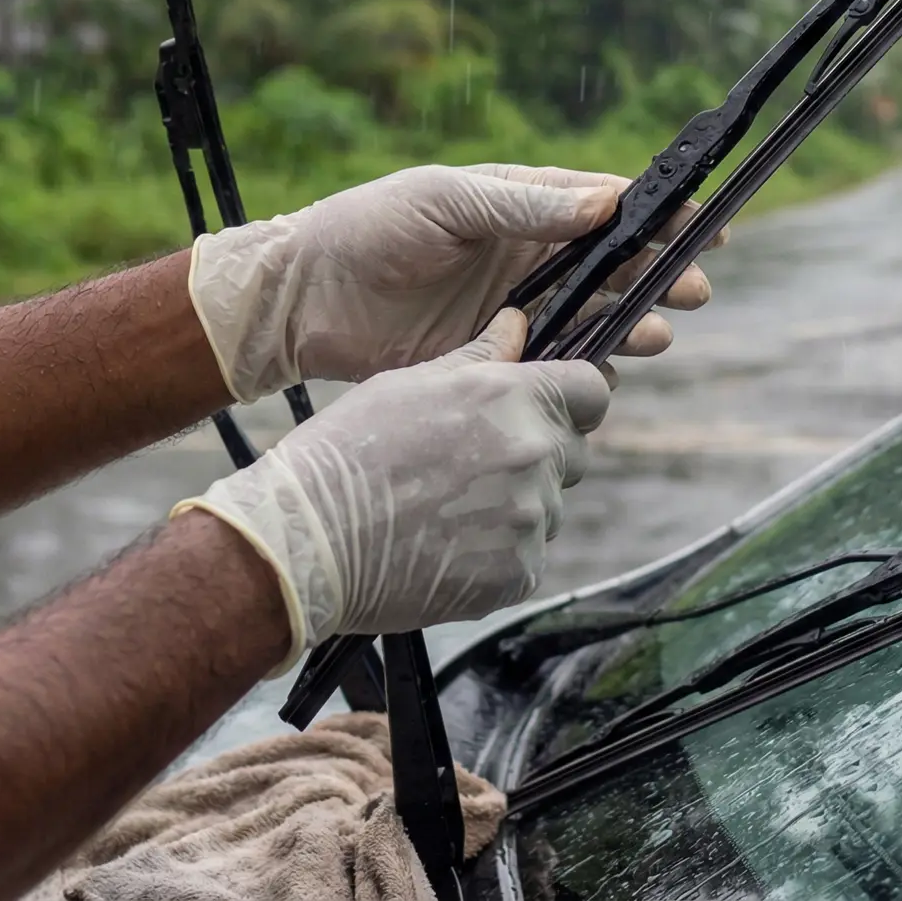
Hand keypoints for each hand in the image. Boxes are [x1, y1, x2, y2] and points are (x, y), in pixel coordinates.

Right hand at [175, 310, 607, 669]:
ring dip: (515, 505)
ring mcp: (530, 520)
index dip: (574, 397)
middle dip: (541, 452)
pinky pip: (526, 556)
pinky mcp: (517, 575)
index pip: (594, 390)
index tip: (547, 407)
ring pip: (548, 506)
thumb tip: (518, 326)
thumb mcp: (411, 383)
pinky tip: (444, 546)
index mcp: (514, 397)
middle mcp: (534, 455)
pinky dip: (497, 554)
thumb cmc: (349, 450)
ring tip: (445, 508)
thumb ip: (480, 357)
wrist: (307, 541)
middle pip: (574, 451)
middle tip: (473, 464)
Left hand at [187, 162, 720, 400]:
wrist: (304, 300)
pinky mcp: (497, 356)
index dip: (660, 213)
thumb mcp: (447, 202)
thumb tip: (605, 201)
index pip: (607, 205)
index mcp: (522, 205)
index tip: (706, 221)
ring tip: (660, 333)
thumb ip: (523, 205)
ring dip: (631, 321)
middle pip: (614, 264)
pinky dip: (587, 364)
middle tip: (696, 289)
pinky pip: (556, 360)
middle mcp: (529, 255)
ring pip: (593, 314)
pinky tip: (608, 369)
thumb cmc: (370, 229)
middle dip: (659, 273)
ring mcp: (516, 308)